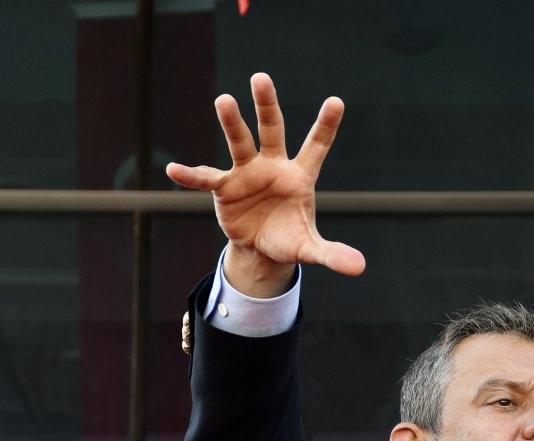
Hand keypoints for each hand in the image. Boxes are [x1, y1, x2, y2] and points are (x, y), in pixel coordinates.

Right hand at [165, 72, 365, 296]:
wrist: (261, 248)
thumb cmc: (289, 238)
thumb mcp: (310, 249)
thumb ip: (333, 254)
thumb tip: (359, 267)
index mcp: (299, 176)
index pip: (316, 147)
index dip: (326, 126)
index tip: (337, 101)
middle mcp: (273, 166)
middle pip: (271, 130)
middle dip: (266, 105)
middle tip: (261, 78)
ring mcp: (246, 173)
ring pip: (239, 143)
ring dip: (231, 123)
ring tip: (223, 100)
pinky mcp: (225, 188)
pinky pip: (206, 179)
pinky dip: (191, 176)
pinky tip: (174, 170)